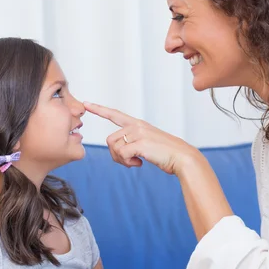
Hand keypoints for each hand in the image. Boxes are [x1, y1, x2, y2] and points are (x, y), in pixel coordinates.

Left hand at [84, 102, 201, 174]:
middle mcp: (136, 126)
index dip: (100, 109)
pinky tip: (140, 164)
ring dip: (122, 160)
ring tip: (136, 162)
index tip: (86, 104)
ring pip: (114, 148)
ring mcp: (138, 133)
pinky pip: (122, 155)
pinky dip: (128, 163)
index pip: (115, 114)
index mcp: (138, 124)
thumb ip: (133, 143)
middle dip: (115, 155)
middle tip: (130, 162)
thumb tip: (119, 152)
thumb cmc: (166, 154)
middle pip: (110, 140)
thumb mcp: (146, 145)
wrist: (182, 157)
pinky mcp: (140, 143)